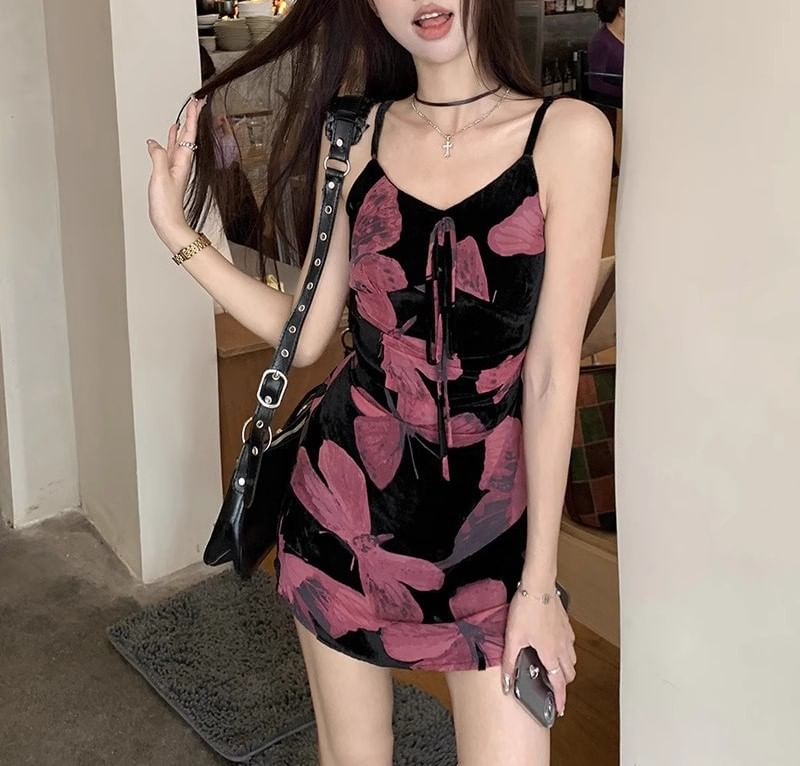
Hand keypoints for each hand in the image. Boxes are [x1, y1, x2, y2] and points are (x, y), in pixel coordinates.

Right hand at [146, 95, 206, 250]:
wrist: (168, 222)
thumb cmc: (166, 204)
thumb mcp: (161, 176)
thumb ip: (158, 157)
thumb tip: (154, 143)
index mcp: (182, 161)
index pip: (189, 133)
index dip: (192, 117)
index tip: (197, 102)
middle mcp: (181, 162)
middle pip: (187, 135)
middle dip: (191, 118)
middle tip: (196, 102)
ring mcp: (176, 167)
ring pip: (180, 141)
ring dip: (182, 127)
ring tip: (184, 114)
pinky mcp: (169, 172)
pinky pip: (171, 150)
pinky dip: (171, 139)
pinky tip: (170, 135)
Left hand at [500, 583, 576, 717]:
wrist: (537, 585)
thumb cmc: (526, 610)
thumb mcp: (513, 638)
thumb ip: (510, 662)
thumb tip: (507, 683)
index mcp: (550, 654)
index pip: (558, 684)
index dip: (560, 699)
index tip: (561, 709)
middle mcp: (562, 647)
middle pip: (568, 673)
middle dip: (563, 683)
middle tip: (553, 686)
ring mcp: (566, 635)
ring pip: (571, 658)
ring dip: (565, 667)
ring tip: (553, 667)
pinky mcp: (565, 623)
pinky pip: (570, 643)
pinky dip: (565, 650)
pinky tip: (555, 643)